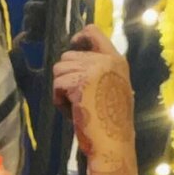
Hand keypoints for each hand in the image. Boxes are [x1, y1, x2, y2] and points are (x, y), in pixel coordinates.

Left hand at [52, 24, 135, 160]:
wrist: (112, 142)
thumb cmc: (109, 122)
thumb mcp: (111, 87)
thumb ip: (98, 70)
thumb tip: (69, 58)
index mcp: (116, 60)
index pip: (94, 32)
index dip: (79, 37)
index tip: (73, 45)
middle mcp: (106, 61)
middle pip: (67, 56)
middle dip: (66, 76)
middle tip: (76, 99)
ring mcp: (94, 70)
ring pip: (59, 69)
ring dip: (61, 89)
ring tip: (75, 106)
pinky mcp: (80, 83)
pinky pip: (56, 85)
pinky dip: (59, 101)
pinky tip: (72, 112)